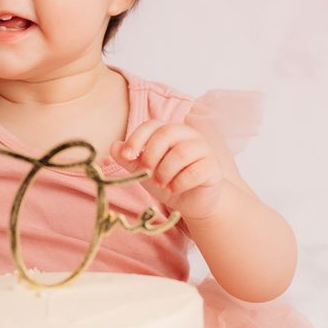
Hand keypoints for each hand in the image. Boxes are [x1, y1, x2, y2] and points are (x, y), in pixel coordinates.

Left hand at [112, 118, 229, 220]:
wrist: (191, 202)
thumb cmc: (168, 180)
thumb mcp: (144, 171)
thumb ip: (129, 159)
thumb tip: (114, 147)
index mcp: (169, 131)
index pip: (152, 125)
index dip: (137, 139)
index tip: (126, 156)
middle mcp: (188, 135)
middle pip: (167, 133)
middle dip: (152, 154)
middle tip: (147, 173)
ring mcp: (203, 149)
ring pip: (182, 152)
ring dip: (166, 171)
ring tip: (161, 184)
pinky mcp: (213, 167)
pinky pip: (196, 171)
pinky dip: (180, 182)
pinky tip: (174, 189)